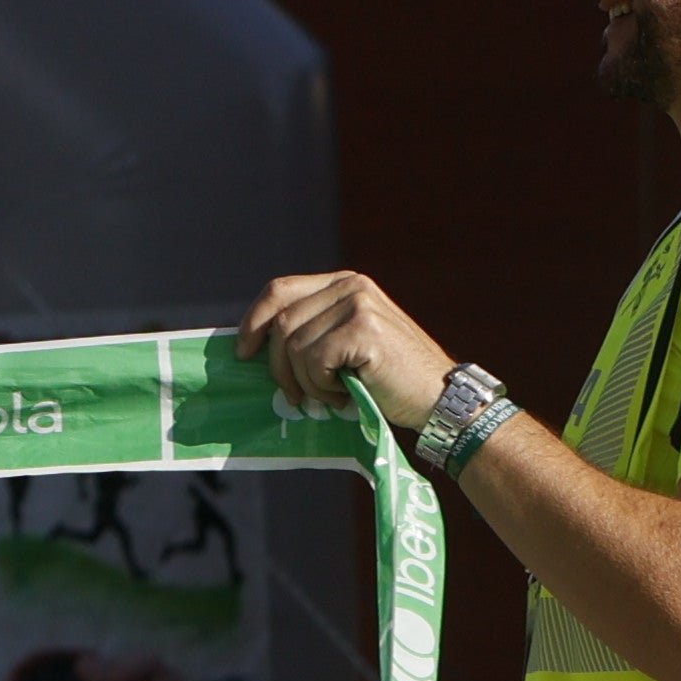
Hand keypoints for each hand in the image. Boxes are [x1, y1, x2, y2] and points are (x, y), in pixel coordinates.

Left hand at [238, 272, 457, 436]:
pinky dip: (321, 386)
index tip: (243, 352)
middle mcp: (351, 285)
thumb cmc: (386, 378)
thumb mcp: (344, 344)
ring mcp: (358, 303)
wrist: (437, 398)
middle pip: (281, 323)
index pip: (280, 291)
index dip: (254, 321)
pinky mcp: (363, 328)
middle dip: (278, 367)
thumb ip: (310, 330)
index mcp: (343, 283)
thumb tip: (250, 344)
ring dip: (305, 382)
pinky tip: (346, 394)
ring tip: (334, 394)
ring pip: (293, 346)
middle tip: (295, 395)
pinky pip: (312, 361)